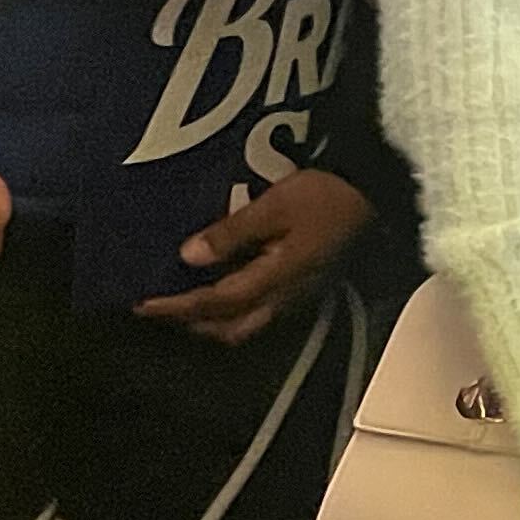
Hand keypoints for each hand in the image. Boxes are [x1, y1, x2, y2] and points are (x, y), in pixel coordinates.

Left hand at [135, 167, 368, 342]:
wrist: (379, 192)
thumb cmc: (326, 195)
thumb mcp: (275, 206)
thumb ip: (233, 233)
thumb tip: (188, 256)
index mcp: (275, 279)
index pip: (214, 302)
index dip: (176, 306)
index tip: (140, 305)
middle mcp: (286, 296)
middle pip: (231, 327)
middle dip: (192, 323)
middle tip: (162, 309)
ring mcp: (301, 294)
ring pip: (248, 324)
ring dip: (214, 321)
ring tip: (190, 304)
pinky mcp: (310, 285)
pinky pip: (264, 310)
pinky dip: (235, 309)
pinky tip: (229, 288)